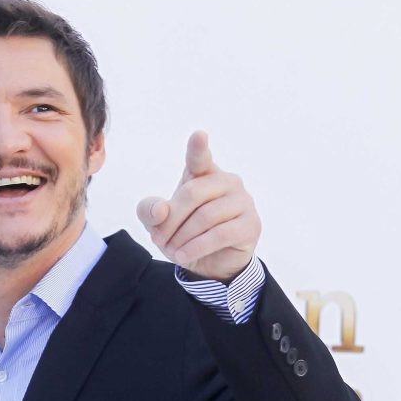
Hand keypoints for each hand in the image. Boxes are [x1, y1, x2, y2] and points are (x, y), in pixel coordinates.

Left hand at [136, 130, 261, 282]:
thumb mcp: (158, 224)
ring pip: (206, 216)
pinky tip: (184, 256)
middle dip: (171, 220)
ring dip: (182, 238)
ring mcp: (243, 201)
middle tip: (158, 240)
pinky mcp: (251, 225)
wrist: (209, 264)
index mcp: (204, 173)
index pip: (200, 158)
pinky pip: (220, 235)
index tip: (198, 136)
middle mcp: (227, 181)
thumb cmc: (185, 234)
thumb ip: (150, 211)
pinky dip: (196, 247)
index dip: (198, 148)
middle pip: (193, 193)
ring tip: (172, 251)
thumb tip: (160, 211)